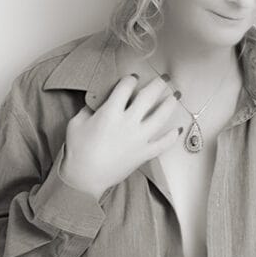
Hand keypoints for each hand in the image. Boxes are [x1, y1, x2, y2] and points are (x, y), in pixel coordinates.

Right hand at [59, 73, 182, 195]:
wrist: (85, 178)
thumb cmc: (78, 151)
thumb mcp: (77, 123)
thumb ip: (89, 109)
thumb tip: (98, 102)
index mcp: (110, 112)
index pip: (125, 87)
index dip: (130, 80)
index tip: (133, 78)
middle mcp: (128, 122)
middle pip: (149, 96)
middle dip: (158, 84)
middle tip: (165, 78)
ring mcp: (139, 138)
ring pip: (161, 116)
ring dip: (170, 103)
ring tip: (176, 95)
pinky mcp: (144, 153)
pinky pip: (163, 143)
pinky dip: (172, 136)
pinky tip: (178, 129)